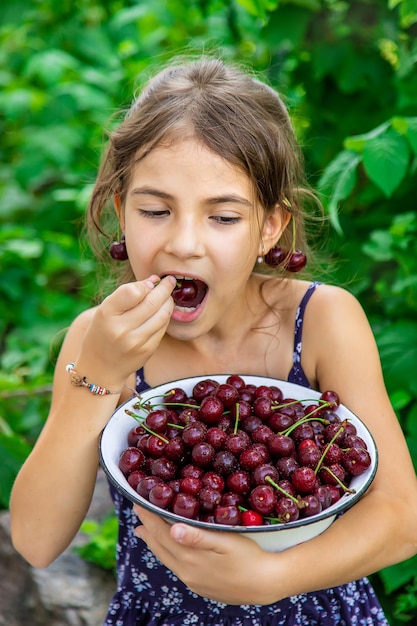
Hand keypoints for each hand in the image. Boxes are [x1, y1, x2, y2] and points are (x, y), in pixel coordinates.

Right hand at [78, 275, 175, 385]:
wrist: (99, 369)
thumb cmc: (102, 333)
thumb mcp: (104, 311)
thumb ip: (126, 294)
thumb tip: (154, 281)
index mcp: (106, 314)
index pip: (133, 291)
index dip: (146, 284)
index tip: (152, 281)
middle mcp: (121, 329)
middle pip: (152, 302)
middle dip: (165, 289)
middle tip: (170, 281)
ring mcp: (136, 342)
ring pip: (162, 315)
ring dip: (168, 302)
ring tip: (168, 296)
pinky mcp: (147, 351)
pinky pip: (163, 328)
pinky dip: (165, 317)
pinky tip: (163, 312)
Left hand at [134, 505, 282, 604]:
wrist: (266, 584)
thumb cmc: (249, 557)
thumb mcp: (227, 542)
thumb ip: (198, 537)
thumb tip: (172, 530)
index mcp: (190, 557)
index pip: (161, 533)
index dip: (149, 517)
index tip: (138, 502)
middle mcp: (186, 570)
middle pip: (159, 546)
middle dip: (147, 528)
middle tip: (137, 512)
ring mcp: (192, 580)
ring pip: (166, 558)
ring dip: (154, 542)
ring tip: (144, 532)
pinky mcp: (199, 586)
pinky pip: (176, 566)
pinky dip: (167, 553)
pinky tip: (170, 549)